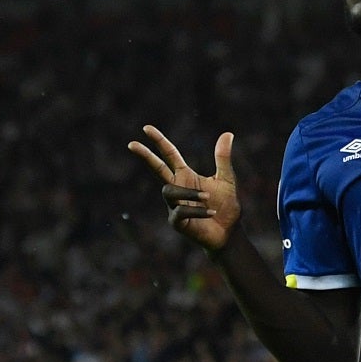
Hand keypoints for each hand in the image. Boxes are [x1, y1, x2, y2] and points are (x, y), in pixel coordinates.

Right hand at [128, 127, 240, 251]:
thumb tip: (228, 133)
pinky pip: (180, 212)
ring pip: (169, 192)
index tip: (146, 128)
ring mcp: (174, 205)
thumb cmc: (225, 206)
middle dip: (145, 156)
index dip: (158, 141)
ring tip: (207, 197)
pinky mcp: (177, 222)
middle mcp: (177, 188)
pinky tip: (211, 212)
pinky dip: (197, 211)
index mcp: (185, 175)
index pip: (169, 154)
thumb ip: (222, 158)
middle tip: (131, 144)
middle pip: (156, 169)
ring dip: (189, 193)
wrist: (229, 233)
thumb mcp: (226, 179)